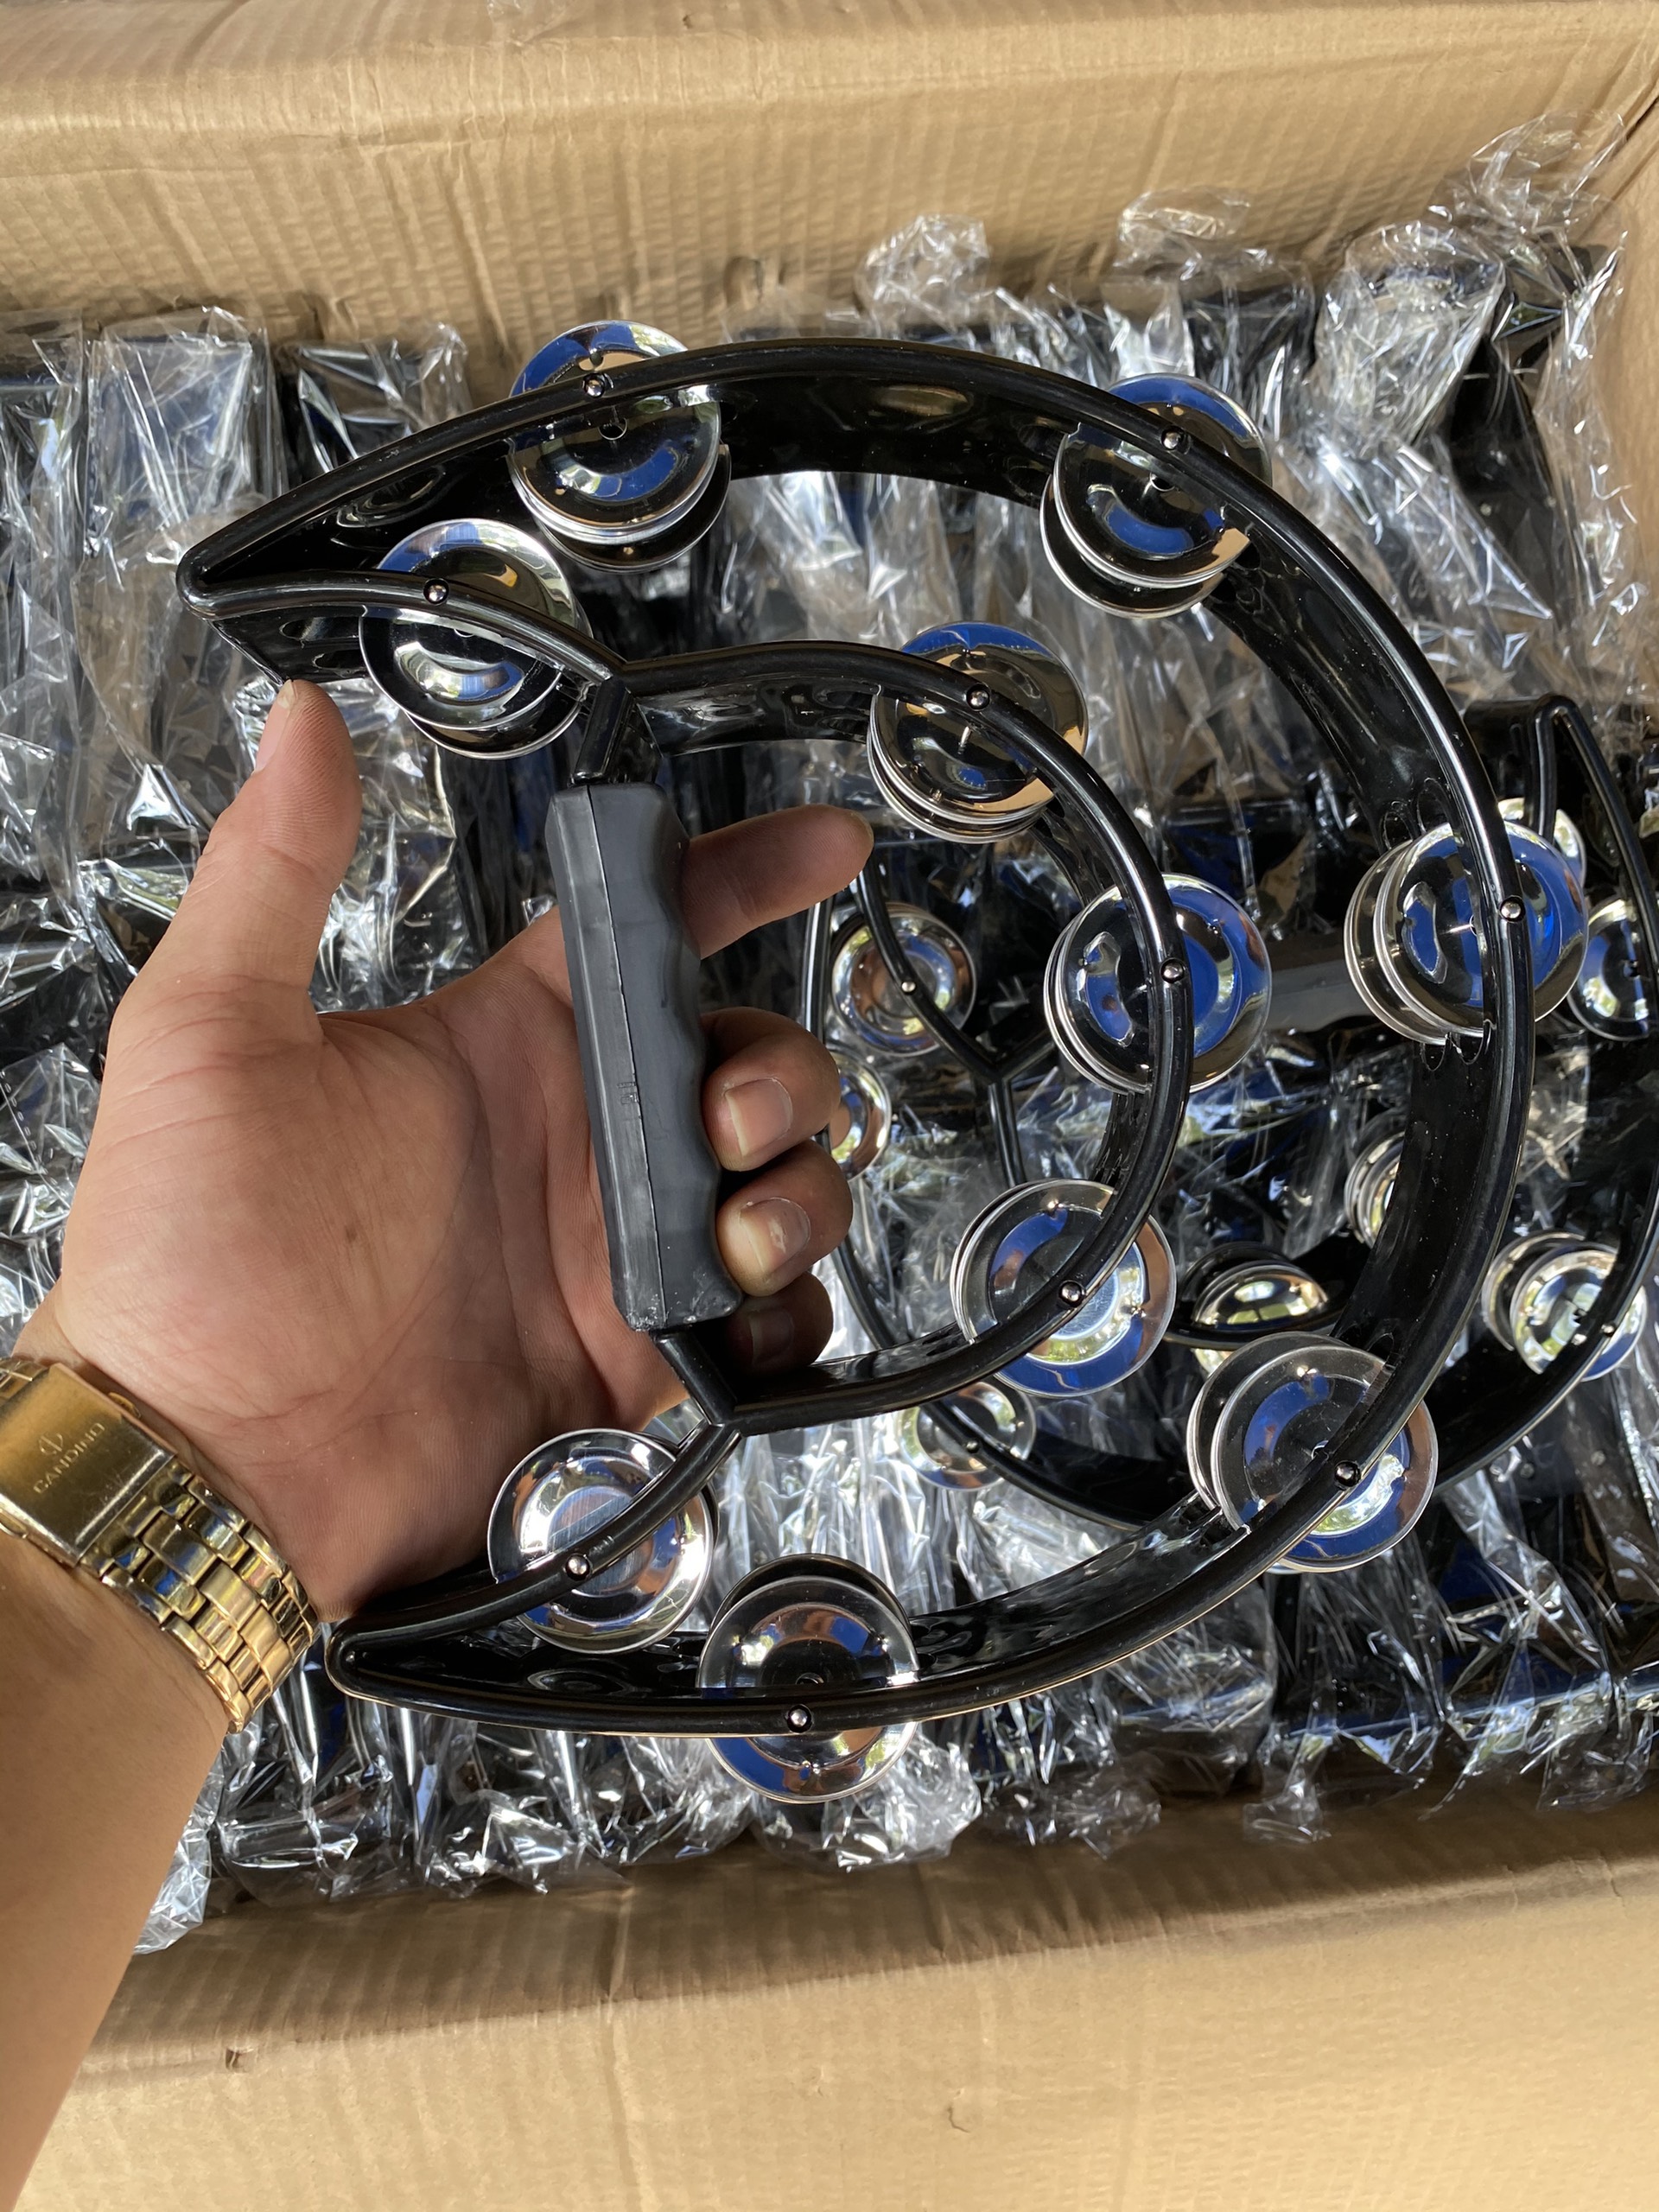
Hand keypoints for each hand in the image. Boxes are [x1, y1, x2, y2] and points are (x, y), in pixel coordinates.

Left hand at [18, 681, 871, 1615]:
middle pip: (749, 1059)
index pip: (650, 931)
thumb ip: (272, 872)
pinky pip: (767, 1318)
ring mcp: (613, 1252)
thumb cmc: (190, 1258)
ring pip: (781, 1183)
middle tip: (719, 1120)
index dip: (744, 875)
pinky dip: (786, 1306)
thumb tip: (299, 725)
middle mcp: (574, 1142)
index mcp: (501, 1047)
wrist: (220, 1465)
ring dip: (797, 1188)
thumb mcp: (207, 1034)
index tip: (825, 844)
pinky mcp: (639, 1359)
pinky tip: (738, 1303)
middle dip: (779, 1069)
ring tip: (728, 1231)